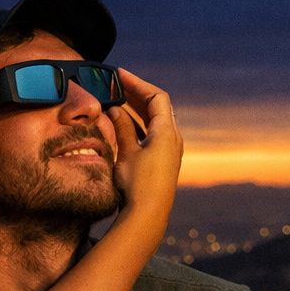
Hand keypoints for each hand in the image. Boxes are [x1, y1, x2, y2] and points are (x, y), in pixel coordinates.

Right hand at [107, 68, 181, 220]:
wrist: (147, 215)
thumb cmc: (137, 184)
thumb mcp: (126, 151)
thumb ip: (122, 127)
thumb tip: (116, 109)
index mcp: (167, 132)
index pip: (156, 97)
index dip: (138, 83)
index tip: (120, 75)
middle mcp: (173, 139)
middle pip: (158, 107)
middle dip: (137, 94)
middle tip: (116, 85)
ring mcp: (170, 150)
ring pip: (155, 120)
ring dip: (137, 109)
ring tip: (117, 100)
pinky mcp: (164, 161)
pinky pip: (152, 134)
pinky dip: (139, 124)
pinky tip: (123, 124)